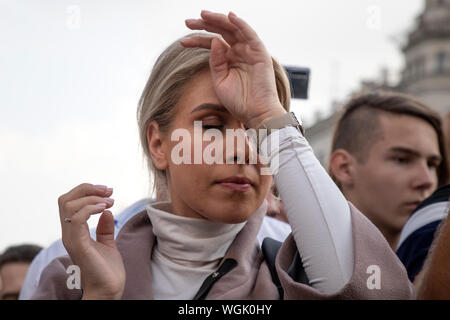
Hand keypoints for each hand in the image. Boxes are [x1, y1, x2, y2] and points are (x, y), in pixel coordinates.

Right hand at [58, 183, 124, 298]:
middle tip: (108, 191)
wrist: (108, 290)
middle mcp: (69, 233)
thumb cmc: (106, 270)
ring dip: (92, 197)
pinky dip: (91, 208)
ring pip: (69, 205)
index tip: (107, 192)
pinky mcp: (78, 244)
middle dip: (87, 188)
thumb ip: (105, 228)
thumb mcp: (107, 243)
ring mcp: (72, 239)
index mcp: (74, 231)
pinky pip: (77, 218)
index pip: (69, 202)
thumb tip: (107, 211)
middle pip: (65, 199)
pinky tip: (105, 209)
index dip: (86, 191)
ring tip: (109, 201)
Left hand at [181, 10, 285, 128]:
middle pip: (221, 32)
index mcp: (229, 59)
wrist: (256, 114)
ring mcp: (250, 51)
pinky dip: (240, 23)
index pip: (211, 43)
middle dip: (204, 25)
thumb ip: (215, 61)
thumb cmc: (239, 102)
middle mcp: (239, 52)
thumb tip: (213, 40)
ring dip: (218, 19)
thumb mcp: (220, 80)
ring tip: (203, 15)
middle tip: (188, 22)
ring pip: (233, 29)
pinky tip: (229, 16)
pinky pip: (249, 33)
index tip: (182, 42)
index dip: (197, 40)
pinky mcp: (260, 52)